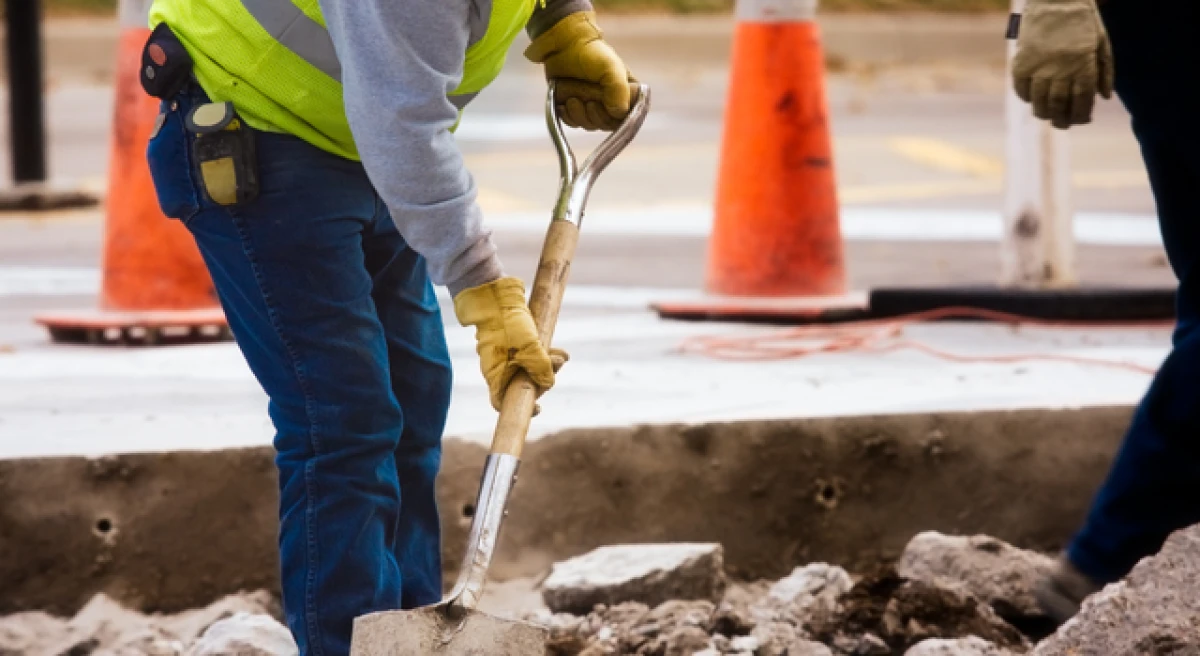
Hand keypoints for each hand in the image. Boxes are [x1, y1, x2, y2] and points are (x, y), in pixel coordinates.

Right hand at [453, 276, 567, 410]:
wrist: (494, 293)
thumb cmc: (508, 323)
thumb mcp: (530, 348)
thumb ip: (541, 369)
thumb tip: (549, 383)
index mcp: (496, 375)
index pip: (503, 402)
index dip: (522, 408)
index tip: (540, 408)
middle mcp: (498, 368)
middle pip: (523, 384)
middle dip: (545, 378)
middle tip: (560, 363)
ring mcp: (504, 355)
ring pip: (528, 368)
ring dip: (548, 363)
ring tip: (563, 354)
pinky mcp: (511, 343)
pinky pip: (528, 355)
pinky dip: (542, 353)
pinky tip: (558, 349)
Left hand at [525, 11, 635, 130]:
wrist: (563, 46)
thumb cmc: (591, 53)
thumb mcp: (611, 68)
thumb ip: (619, 90)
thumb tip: (620, 113)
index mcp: (626, 93)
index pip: (625, 118)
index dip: (612, 118)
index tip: (599, 105)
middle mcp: (611, 101)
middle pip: (606, 125)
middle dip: (594, 116)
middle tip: (587, 102)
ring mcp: (592, 105)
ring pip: (589, 125)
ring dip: (579, 115)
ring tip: (573, 99)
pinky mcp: (575, 107)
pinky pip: (574, 122)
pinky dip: (569, 116)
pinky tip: (565, 104)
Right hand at [1012, 0, 1112, 128]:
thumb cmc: (1083, 21)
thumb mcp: (1102, 42)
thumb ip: (1105, 70)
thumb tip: (1104, 98)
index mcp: (1084, 63)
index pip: (1082, 99)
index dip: (1081, 114)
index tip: (1081, 120)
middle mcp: (1061, 67)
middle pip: (1059, 104)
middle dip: (1061, 119)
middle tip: (1062, 124)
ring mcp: (1039, 65)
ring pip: (1039, 101)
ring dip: (1043, 113)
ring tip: (1047, 116)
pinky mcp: (1021, 62)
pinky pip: (1021, 89)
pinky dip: (1026, 98)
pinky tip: (1032, 99)